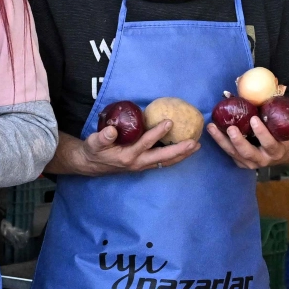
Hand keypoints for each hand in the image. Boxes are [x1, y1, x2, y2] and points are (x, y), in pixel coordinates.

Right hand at [66, 122, 199, 175]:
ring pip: (166, 162)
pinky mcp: (145, 165)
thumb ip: (103, 137)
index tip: (169, 122)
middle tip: (195, 142)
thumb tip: (112, 130)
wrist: (91, 164)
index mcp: (127, 156)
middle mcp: (138, 163)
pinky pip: (163, 162)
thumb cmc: (94, 150)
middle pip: (163, 158)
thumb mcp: (94, 142)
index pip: (146, 143)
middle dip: (180, 150)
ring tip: (196, 146)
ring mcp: (143, 165)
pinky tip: (185, 150)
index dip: (158, 133)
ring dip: (182, 155)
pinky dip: (176, 156)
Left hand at [207, 117, 288, 169]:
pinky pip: (229, 153)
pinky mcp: (242, 162)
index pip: (269, 144)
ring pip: (234, 154)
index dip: (262, 133)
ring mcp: (251, 163)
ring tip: (212, 126)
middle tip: (230, 127)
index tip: (254, 119)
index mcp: (277, 151)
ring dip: (222, 141)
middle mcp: (263, 160)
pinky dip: (220, 142)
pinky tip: (212, 130)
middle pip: (248, 153)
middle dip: (238, 141)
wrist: (286, 153)